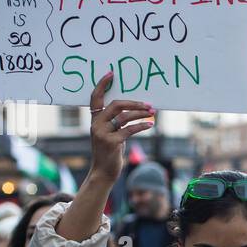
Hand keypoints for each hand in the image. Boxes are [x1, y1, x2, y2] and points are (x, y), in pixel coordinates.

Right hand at [88, 71, 154, 185]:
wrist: (103, 173)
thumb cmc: (109, 153)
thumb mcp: (111, 135)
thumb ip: (116, 123)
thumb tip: (135, 111)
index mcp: (95, 120)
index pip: (95, 98)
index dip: (102, 84)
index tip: (111, 74)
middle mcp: (96, 124)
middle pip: (116, 105)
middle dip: (134, 102)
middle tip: (148, 104)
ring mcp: (103, 133)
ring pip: (124, 116)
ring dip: (140, 113)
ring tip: (152, 113)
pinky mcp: (112, 142)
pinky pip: (129, 129)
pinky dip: (141, 126)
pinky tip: (149, 125)